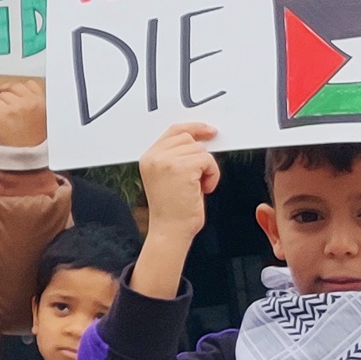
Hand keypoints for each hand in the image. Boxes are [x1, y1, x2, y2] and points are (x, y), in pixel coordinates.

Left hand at [0, 79, 47, 147]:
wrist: (26, 155)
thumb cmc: (32, 141)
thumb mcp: (39, 118)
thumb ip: (31, 104)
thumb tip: (14, 93)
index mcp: (42, 102)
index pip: (29, 84)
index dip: (17, 86)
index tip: (9, 88)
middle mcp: (32, 102)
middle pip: (14, 86)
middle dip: (3, 89)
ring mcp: (19, 106)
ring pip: (3, 94)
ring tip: (2, 115)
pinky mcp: (6, 112)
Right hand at [138, 124, 219, 241]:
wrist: (170, 231)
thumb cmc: (173, 210)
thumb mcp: (168, 177)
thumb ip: (176, 156)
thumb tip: (201, 139)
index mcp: (148, 158)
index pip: (174, 131)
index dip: (194, 128)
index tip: (210, 132)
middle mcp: (154, 157)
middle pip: (188, 138)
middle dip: (200, 156)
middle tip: (200, 178)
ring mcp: (166, 161)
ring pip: (200, 150)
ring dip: (206, 169)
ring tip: (197, 187)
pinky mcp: (182, 168)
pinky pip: (208, 161)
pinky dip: (212, 175)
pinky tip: (204, 189)